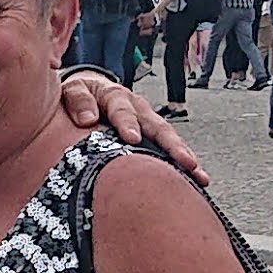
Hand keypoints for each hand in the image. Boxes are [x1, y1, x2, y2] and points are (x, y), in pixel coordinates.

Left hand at [47, 67, 200, 184]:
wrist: (89, 91)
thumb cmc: (79, 96)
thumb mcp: (72, 91)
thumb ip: (78, 101)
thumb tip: (87, 119)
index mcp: (115, 96)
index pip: (122, 110)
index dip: (127, 123)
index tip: (132, 138)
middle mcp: (137, 108)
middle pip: (157, 127)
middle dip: (172, 146)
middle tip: (185, 162)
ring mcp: (148, 122)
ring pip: (169, 140)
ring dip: (184, 158)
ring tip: (200, 176)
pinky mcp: (152, 136)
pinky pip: (169, 151)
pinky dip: (182, 165)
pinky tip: (196, 181)